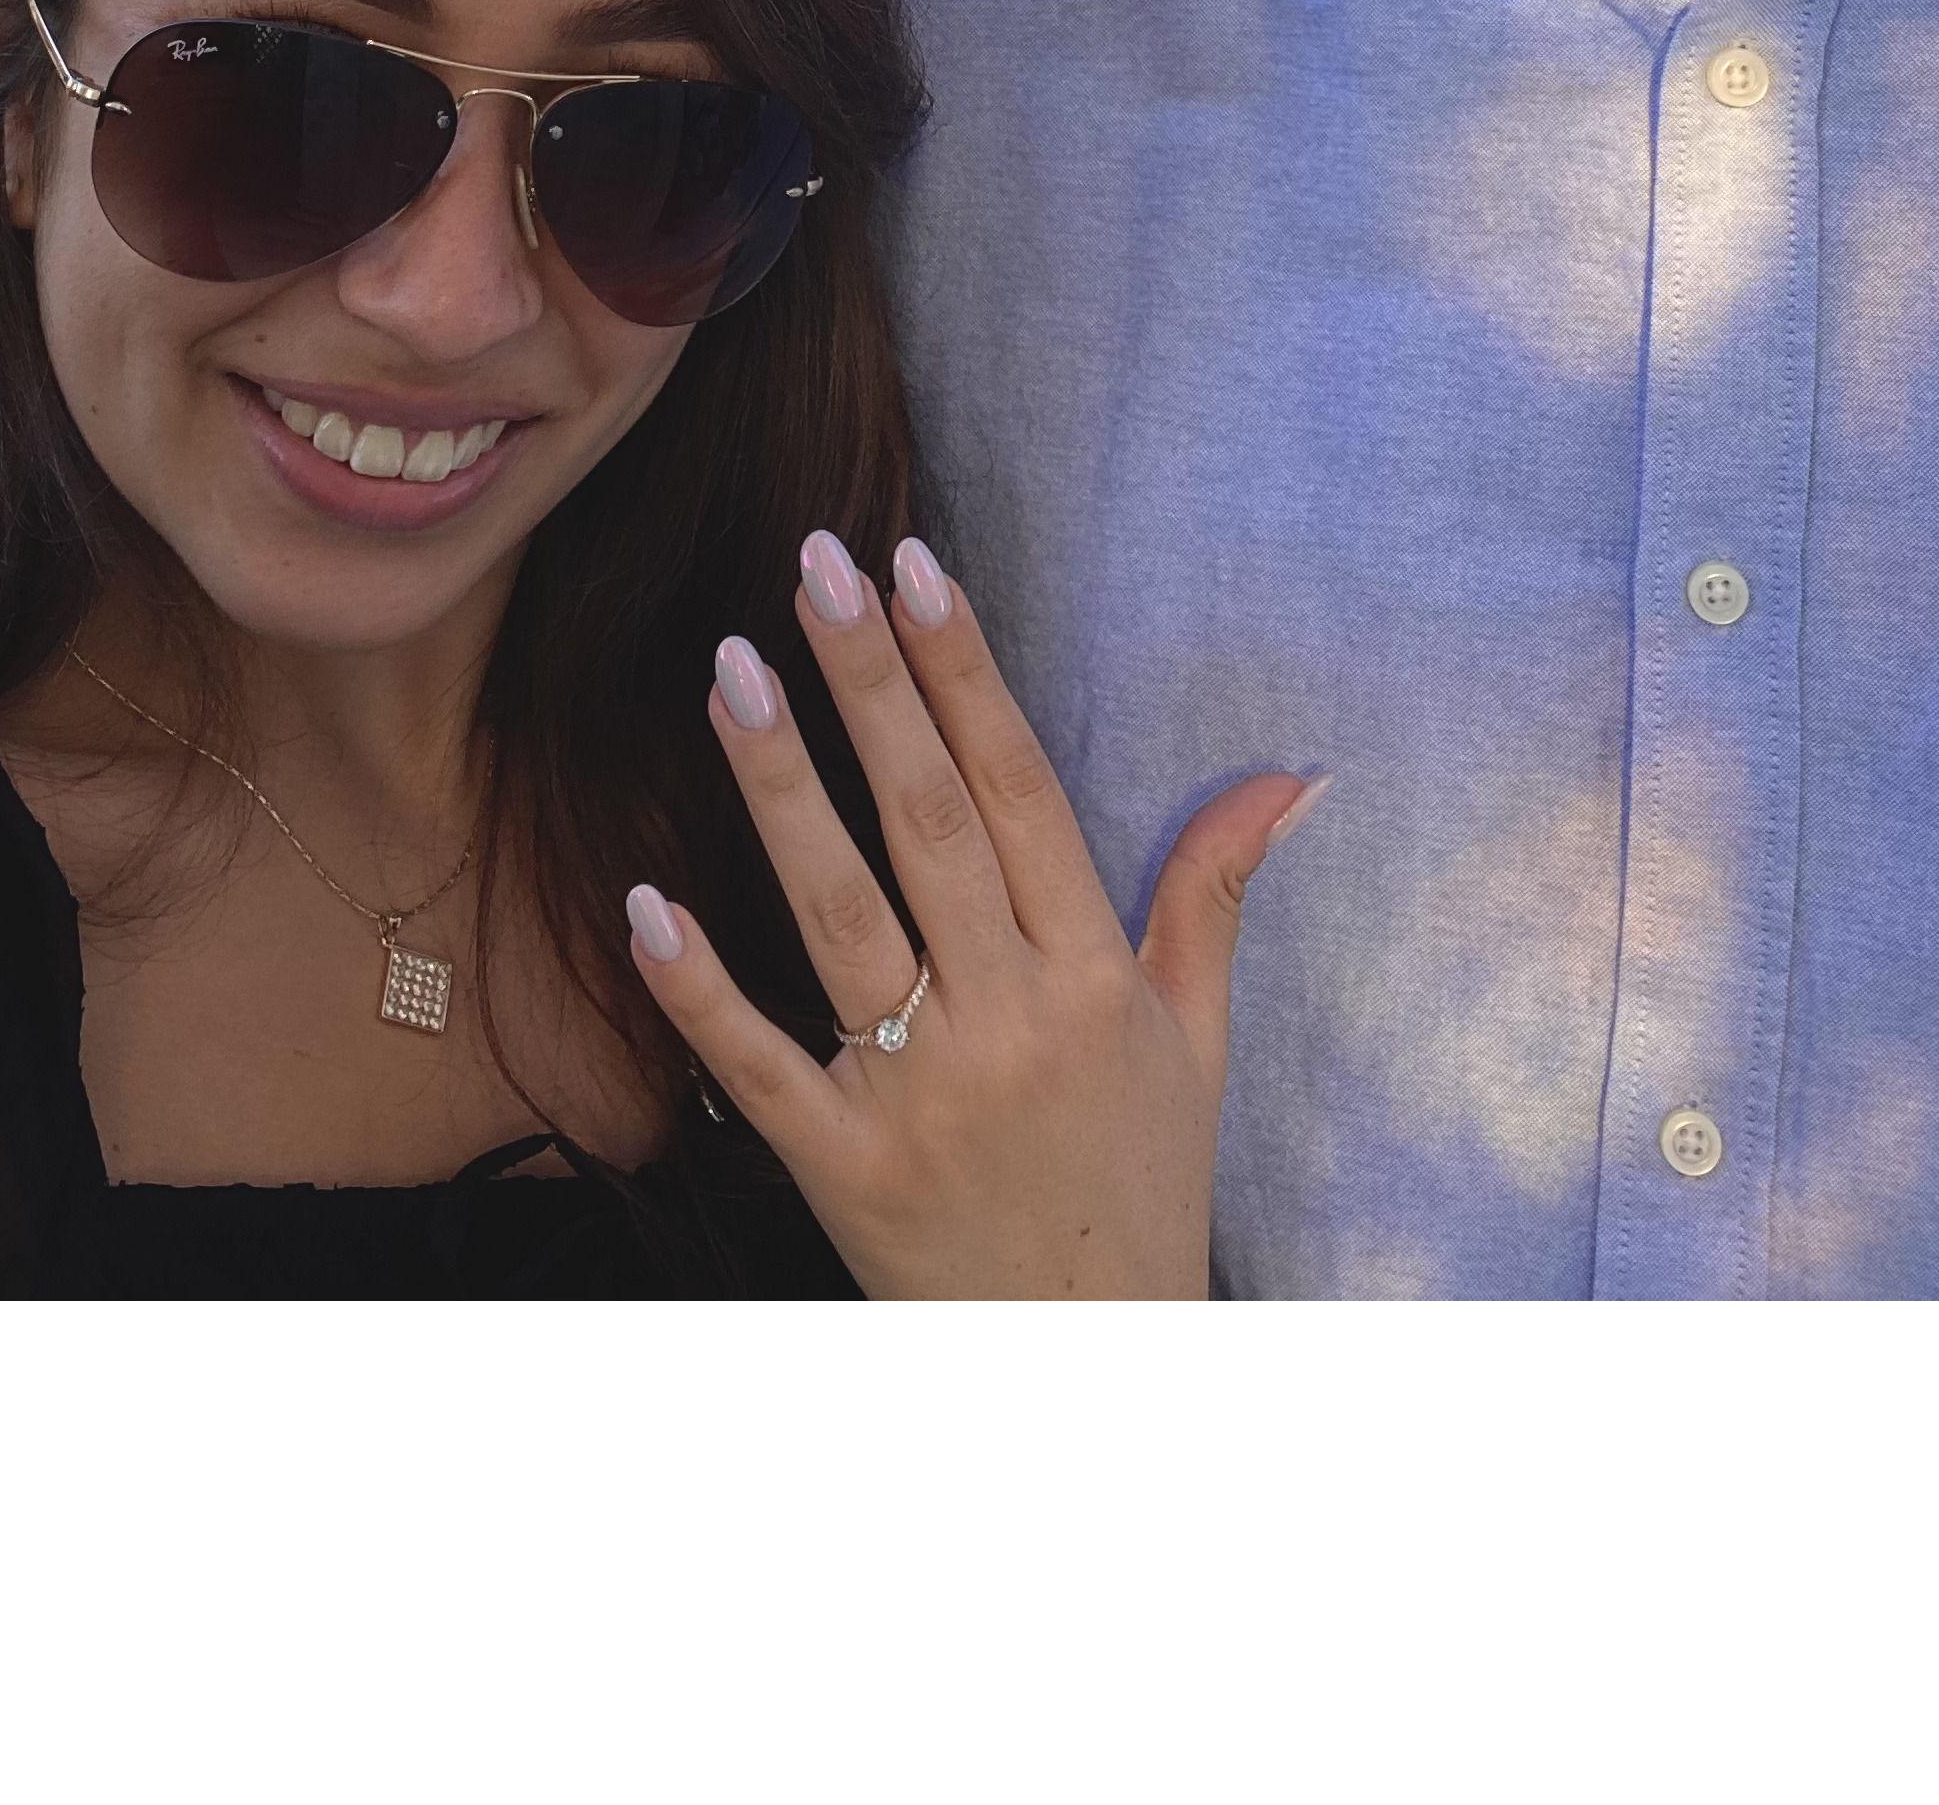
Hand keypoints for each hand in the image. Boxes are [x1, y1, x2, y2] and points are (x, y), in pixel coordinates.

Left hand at [623, 526, 1316, 1298]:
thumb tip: (1291, 775)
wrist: (1092, 1370)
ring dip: (783, 792)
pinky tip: (647, 901)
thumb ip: (1215, 894)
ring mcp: (919, 1095)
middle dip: (869, 688)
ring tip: (731, 674)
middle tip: (811, 570)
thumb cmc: (1142, 1185)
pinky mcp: (842, 1170)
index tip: (914, 568)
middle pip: (928, 825)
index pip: (1020, 791)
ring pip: (840, 918)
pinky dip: (700, 989)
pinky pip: (757, 1068)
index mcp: (1093, 978)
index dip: (965, 673)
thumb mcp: (1198, 1040)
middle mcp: (1009, 1022)